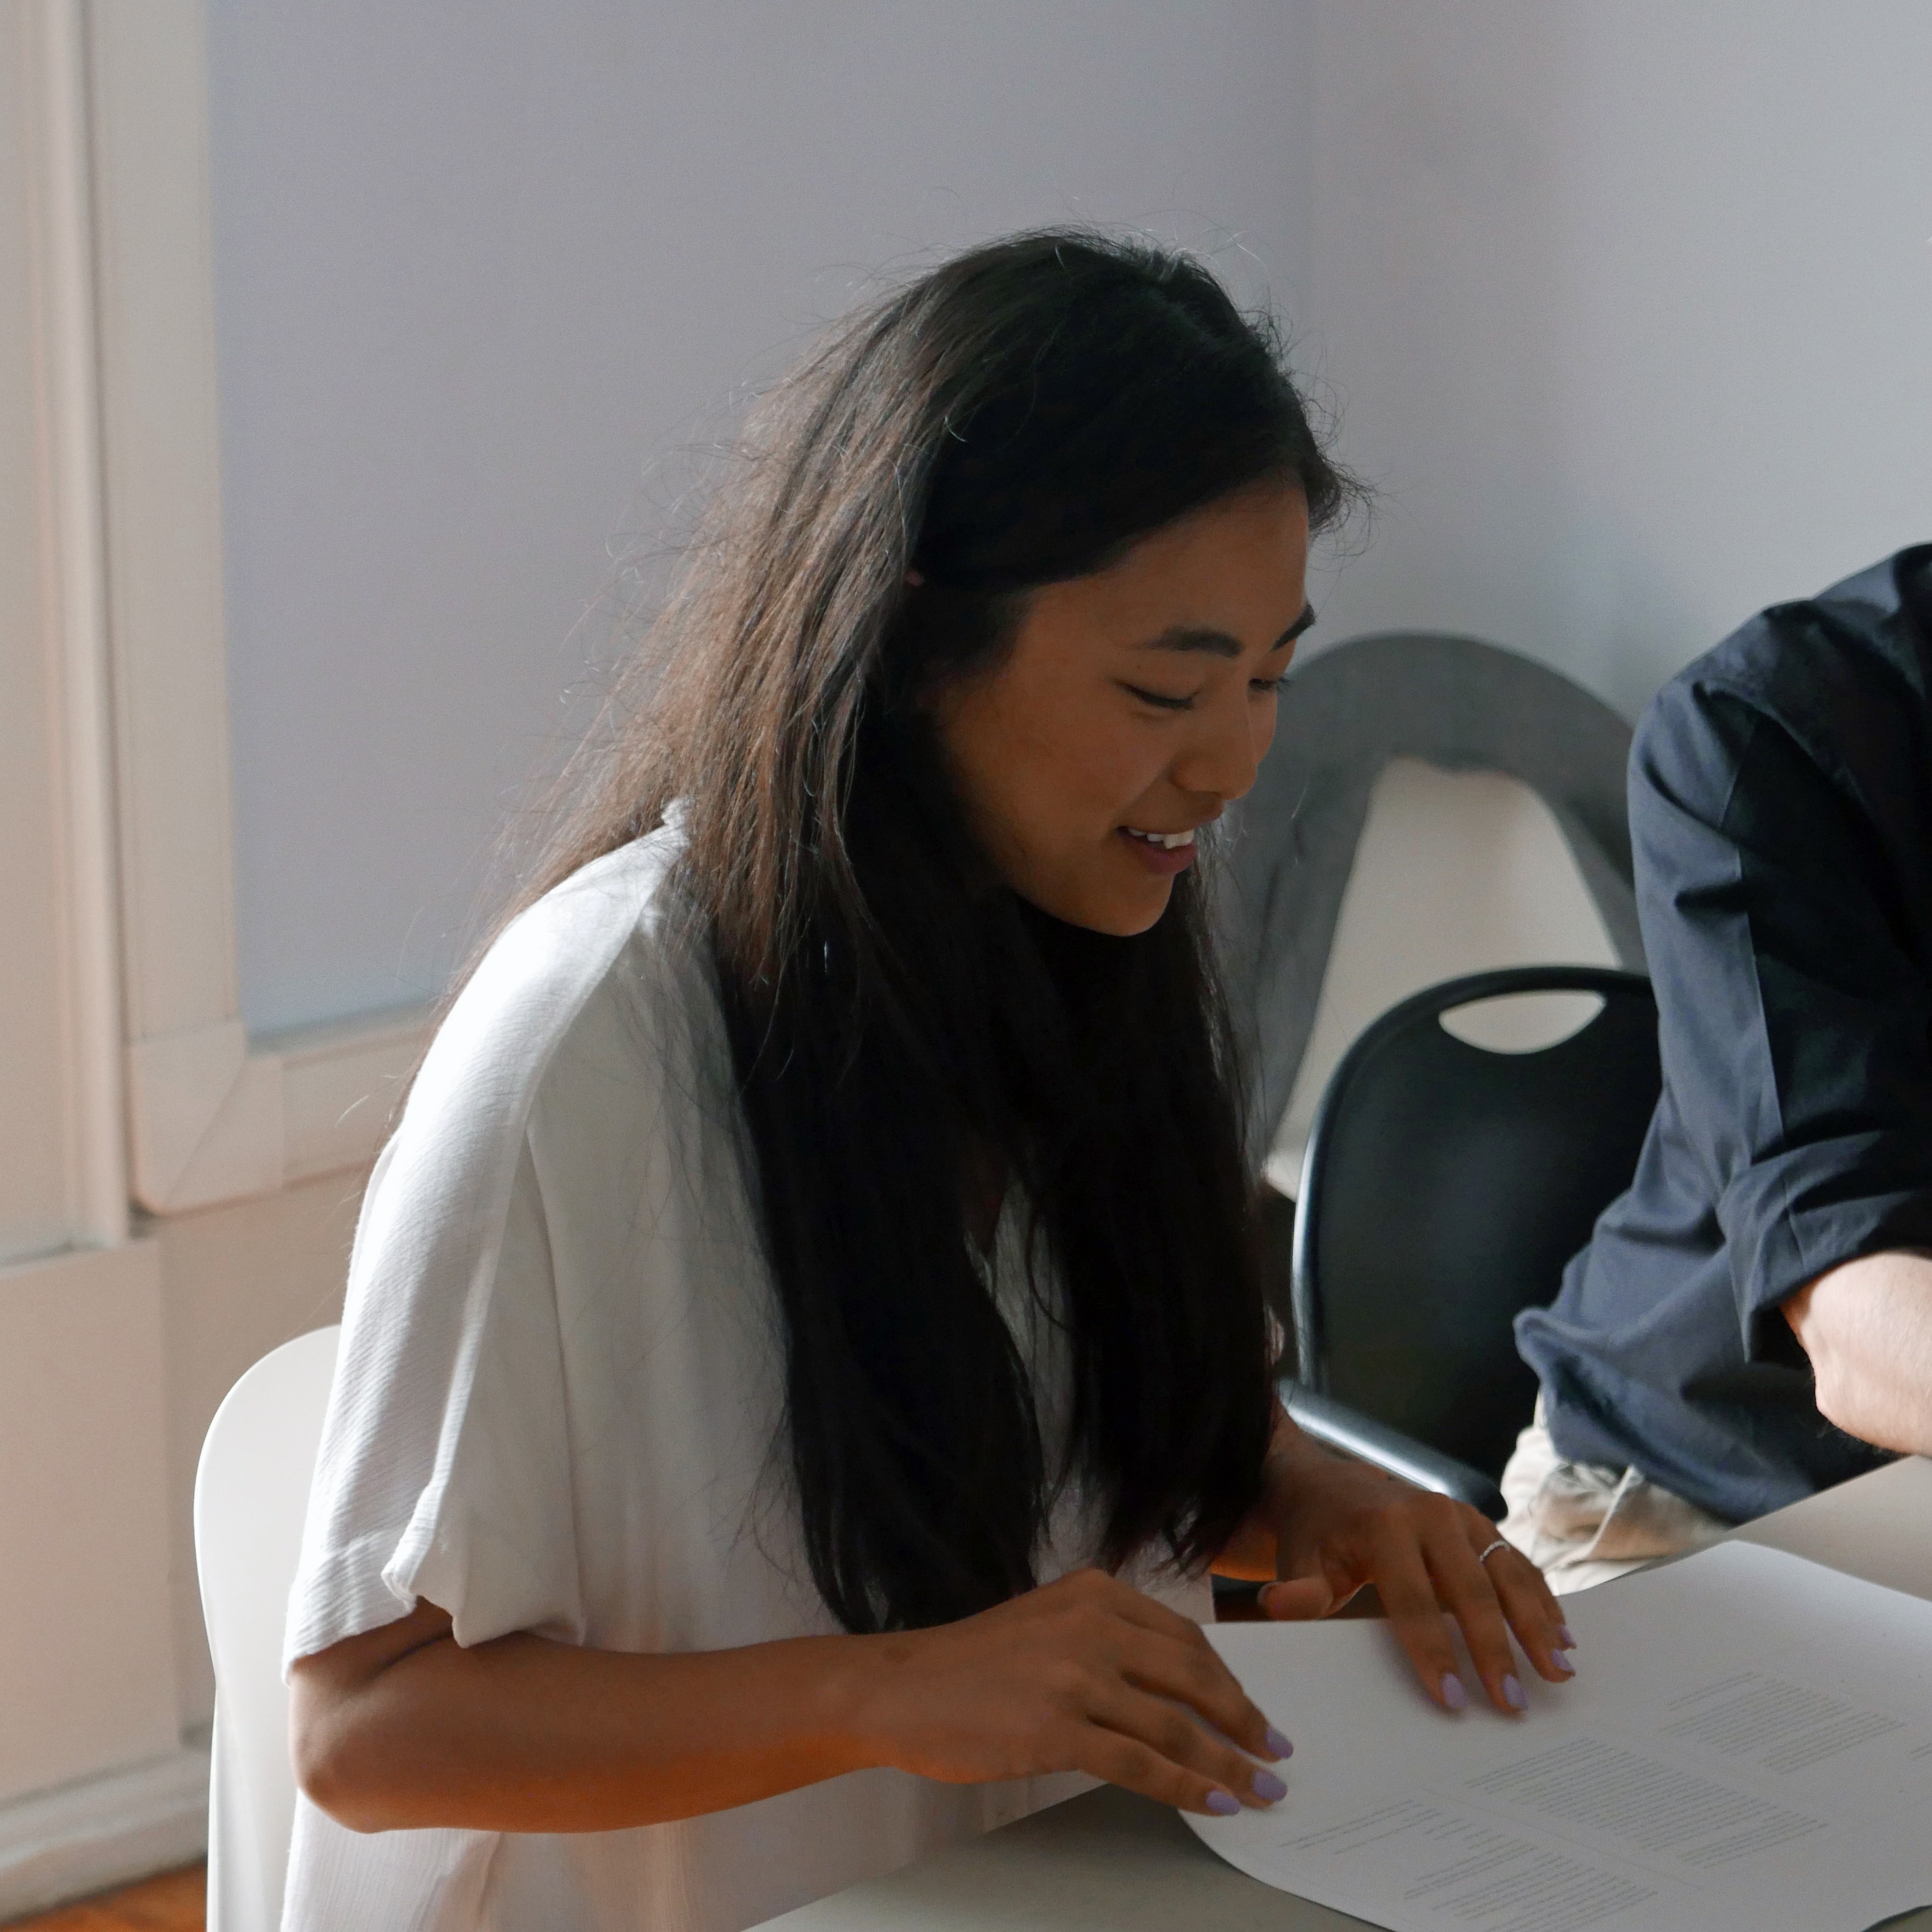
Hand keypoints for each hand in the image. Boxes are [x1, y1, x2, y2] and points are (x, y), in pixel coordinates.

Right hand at [851, 1568, 1292, 1815]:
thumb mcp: (1048, 1624)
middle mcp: (1093, 1625)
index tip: (1253, 1712)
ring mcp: (1076, 1676)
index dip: (1228, 1681)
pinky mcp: (1058, 1727)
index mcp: (1096, 1593)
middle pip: (1193, 1676)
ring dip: (1227, 1762)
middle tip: (1274, 1753)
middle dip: (1243, 1720)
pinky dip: (1185, 1785)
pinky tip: (1212, 1802)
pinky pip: (1140, 1763)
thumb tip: (1174, 1690)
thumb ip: (1107, 1641)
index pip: (1184, 1639)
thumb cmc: (973, 1663)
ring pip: (1175, 1724)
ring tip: (1258, 1790)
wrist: (904, 1687)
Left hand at [1257, 1448, 1574, 1713]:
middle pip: (1472, 1590)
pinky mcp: (1479, 1525)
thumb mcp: (1299, 1560)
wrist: (1329, 1486)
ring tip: (1559, 1671)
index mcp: (1385, 1527)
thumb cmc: (1315, 1534)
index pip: (1414, 1600)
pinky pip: (1518, 1563)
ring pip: (1507, 1573)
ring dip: (1537, 1623)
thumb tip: (1279, 1606)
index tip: (1454, 1701)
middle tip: (1514, 1703)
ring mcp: (1462, 1516)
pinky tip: (1563, 1637)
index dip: (1433, 1652)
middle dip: (1495, 1649)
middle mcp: (1431, 1514)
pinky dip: (1542, 1600)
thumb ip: (1299, 1589)